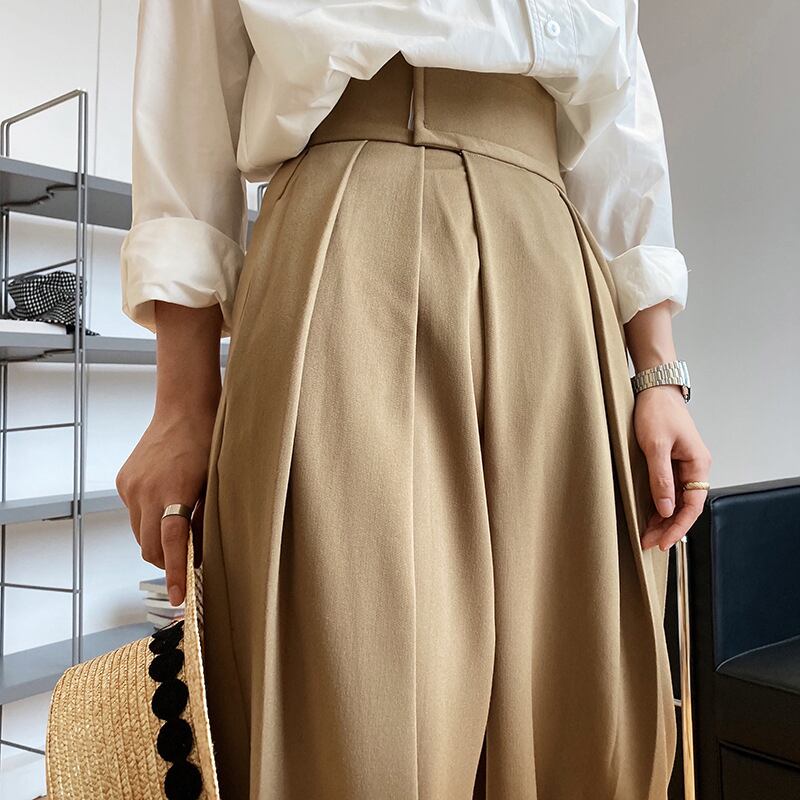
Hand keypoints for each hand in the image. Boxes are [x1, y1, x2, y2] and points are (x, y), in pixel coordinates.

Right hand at [116, 406, 216, 606]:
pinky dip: (149, 519)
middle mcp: (146, 491)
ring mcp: (130, 487)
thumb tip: (199, 555)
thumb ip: (206, 519)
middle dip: (167, 561)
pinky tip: (166, 504)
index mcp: (173, 491)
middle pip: (149, 547)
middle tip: (187, 564)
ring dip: (156, 541)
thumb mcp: (216, 482)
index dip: (177, 572)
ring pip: (139, 534)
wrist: (184, 409)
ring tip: (179, 530)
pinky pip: (135, 514)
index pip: (172, 543)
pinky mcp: (123, 482)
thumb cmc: (210, 444)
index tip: (180, 597)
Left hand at [633, 384, 711, 550]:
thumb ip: (660, 478)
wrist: (654, 390)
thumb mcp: (656, 446)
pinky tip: (647, 515)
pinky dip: (658, 504)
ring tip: (645, 535)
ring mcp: (683, 465)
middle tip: (648, 543)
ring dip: (662, 518)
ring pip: (675, 500)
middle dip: (668, 527)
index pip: (693, 506)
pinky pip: (667, 489)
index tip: (663, 542)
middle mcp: (694, 467)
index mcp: (698, 464)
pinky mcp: (670, 462)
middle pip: (684, 506)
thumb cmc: (657, 412)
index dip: (678, 526)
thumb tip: (665, 509)